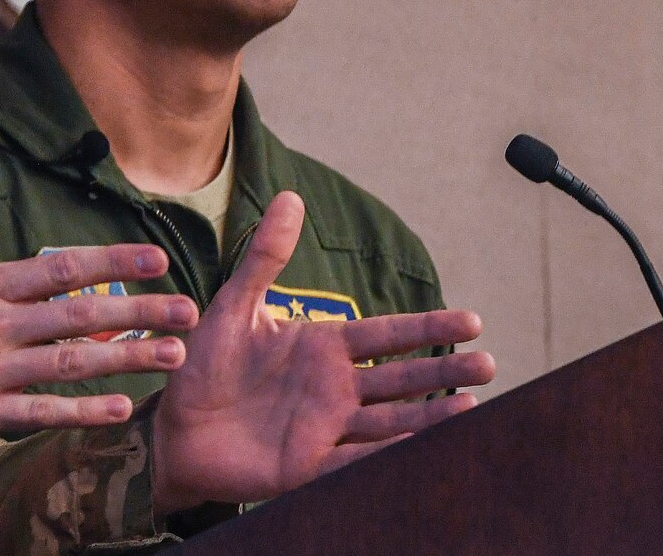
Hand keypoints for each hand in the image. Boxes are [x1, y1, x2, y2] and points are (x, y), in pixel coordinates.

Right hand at [0, 244, 198, 451]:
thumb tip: (1, 259)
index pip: (61, 265)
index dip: (115, 258)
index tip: (158, 255)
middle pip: (80, 310)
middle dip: (141, 308)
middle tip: (187, 308)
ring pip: (71, 359)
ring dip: (128, 358)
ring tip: (172, 355)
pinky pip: (41, 411)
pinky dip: (84, 410)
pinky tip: (121, 410)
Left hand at [150, 192, 495, 512]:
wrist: (173, 425)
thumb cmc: (205, 364)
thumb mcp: (236, 304)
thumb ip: (265, 255)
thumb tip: (290, 197)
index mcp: (322, 348)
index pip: (387, 335)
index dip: (428, 328)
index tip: (472, 321)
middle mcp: (333, 388)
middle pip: (401, 378)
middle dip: (444, 371)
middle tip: (489, 365)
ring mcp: (324, 428)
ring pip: (390, 421)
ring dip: (429, 416)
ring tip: (471, 408)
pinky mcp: (306, 465)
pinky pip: (353, 462)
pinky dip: (385, 457)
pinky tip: (418, 449)